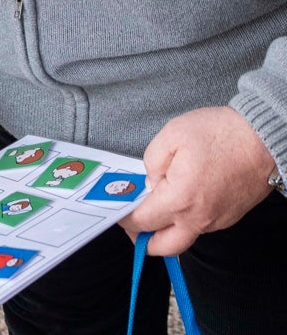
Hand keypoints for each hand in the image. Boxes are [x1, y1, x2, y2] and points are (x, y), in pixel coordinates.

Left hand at [120, 106, 274, 255]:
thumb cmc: (221, 134)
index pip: (142, 222)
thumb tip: (150, 182)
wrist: (265, 138)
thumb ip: (151, 163)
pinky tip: (179, 200)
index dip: (124, 217)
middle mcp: (199, 218)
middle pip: (163, 247)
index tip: (116, 209)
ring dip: (165, 230)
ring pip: (183, 238)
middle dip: (142, 239)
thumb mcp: (171, 136)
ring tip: (154, 206)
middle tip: (132, 223)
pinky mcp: (229, 216)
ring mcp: (217, 220)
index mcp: (180, 199)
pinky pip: (201, 227)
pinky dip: (185, 220)